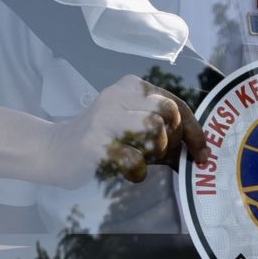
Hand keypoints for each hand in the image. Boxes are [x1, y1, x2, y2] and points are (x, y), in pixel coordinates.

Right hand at [46, 75, 207, 188]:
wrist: (55, 150)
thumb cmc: (104, 140)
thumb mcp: (132, 125)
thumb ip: (164, 131)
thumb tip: (201, 151)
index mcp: (130, 86)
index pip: (175, 103)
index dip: (194, 130)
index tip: (202, 152)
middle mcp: (117, 95)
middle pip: (168, 113)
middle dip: (174, 140)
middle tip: (163, 155)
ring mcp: (103, 117)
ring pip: (154, 129)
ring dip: (156, 152)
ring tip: (143, 159)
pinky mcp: (94, 143)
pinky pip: (134, 158)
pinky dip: (138, 171)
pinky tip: (129, 172)